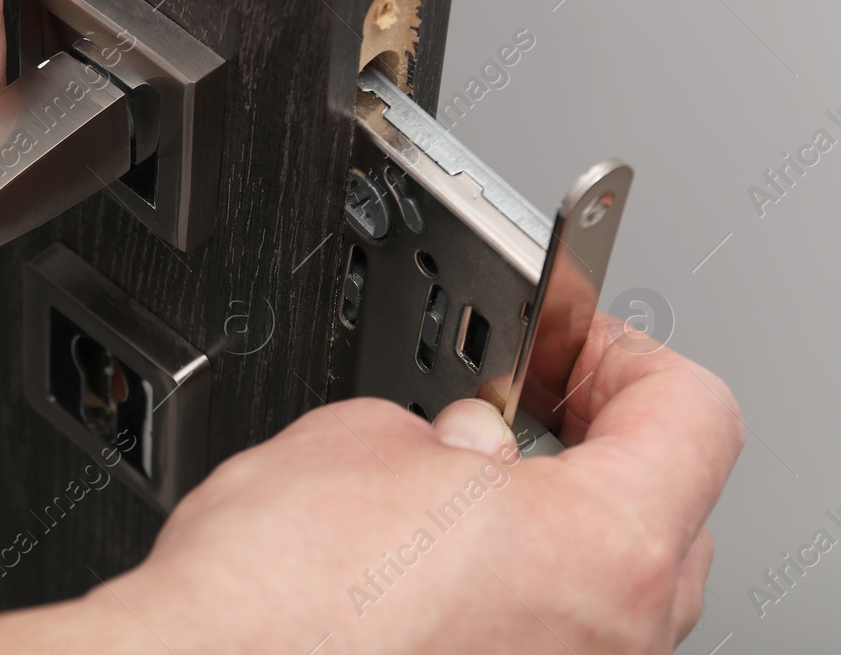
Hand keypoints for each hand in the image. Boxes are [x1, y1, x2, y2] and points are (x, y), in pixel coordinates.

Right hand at [86, 314, 743, 653]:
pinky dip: (517, 593)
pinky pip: (553, 637)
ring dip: (555, 524)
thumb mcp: (359, 437)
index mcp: (605, 546)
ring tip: (464, 487)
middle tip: (522, 403)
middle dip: (596, 441)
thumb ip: (446, 430)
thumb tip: (460, 444)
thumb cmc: (276, 597)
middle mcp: (614, 636)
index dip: (624, 353)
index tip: (571, 341)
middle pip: (667, 509)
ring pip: (610, 589)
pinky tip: (435, 566)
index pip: (691, 414)